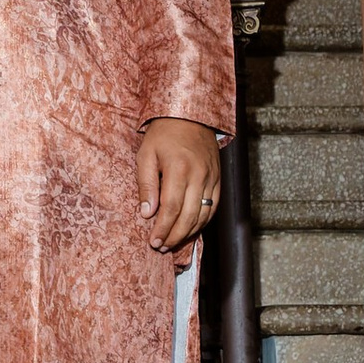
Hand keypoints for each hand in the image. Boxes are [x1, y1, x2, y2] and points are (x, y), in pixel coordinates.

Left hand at [137, 115, 220, 252]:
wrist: (190, 115)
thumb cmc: (163, 134)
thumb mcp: (146, 155)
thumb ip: (146, 185)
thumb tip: (147, 213)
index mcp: (178, 168)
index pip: (171, 208)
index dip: (163, 229)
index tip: (154, 241)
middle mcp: (199, 175)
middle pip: (189, 216)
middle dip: (174, 236)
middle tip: (161, 247)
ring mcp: (211, 178)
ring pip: (203, 215)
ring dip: (188, 233)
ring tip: (173, 242)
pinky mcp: (218, 179)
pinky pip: (213, 207)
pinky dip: (202, 222)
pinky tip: (190, 229)